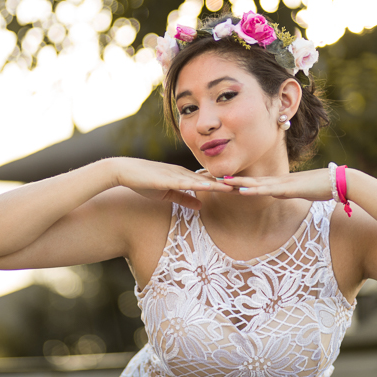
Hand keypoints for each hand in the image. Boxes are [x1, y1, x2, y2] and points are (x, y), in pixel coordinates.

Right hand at [108, 157, 233, 209]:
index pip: (211, 182)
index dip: (227, 185)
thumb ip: (185, 198)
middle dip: (232, 184)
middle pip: (213, 180)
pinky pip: (189, 183)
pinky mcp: (169, 179)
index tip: (244, 188)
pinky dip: (203, 186)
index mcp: (186, 176)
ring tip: (240, 187)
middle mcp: (185, 173)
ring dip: (222, 184)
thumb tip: (202, 205)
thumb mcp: (168, 193)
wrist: (124, 171)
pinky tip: (214, 188)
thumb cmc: (143, 182)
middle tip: (251, 186)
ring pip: (205, 181)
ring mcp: (178, 174)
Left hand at [220, 168, 334, 201]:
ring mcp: (283, 184)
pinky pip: (268, 190)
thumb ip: (289, 192)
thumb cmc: (324, 187)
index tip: (222, 182)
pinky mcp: (290, 188)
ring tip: (220, 183)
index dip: (238, 182)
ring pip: (255, 184)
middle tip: (212, 179)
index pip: (254, 183)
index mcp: (280, 183)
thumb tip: (278, 194)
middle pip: (250, 181)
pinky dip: (254, 190)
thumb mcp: (301, 192)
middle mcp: (278, 181)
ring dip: (237, 184)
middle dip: (232, 182)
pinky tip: (242, 191)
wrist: (341, 182)